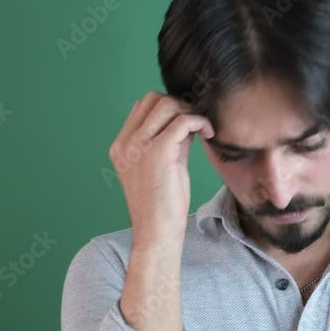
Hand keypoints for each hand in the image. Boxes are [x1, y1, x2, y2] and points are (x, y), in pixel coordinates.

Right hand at [108, 91, 214, 248]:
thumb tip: (187, 119)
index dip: (168, 107)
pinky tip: (208, 133)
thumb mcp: (162, 164)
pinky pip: (183, 121)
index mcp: (121, 145)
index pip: (142, 106)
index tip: (186, 122)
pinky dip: (199, 121)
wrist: (157, 231)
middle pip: (153, 99)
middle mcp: (126, 143)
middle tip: (196, 124)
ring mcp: (139, 146)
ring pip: (167, 105)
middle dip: (179, 105)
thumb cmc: (162, 203)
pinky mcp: (158, 152)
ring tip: (203, 129)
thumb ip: (170, 140)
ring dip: (189, 112)